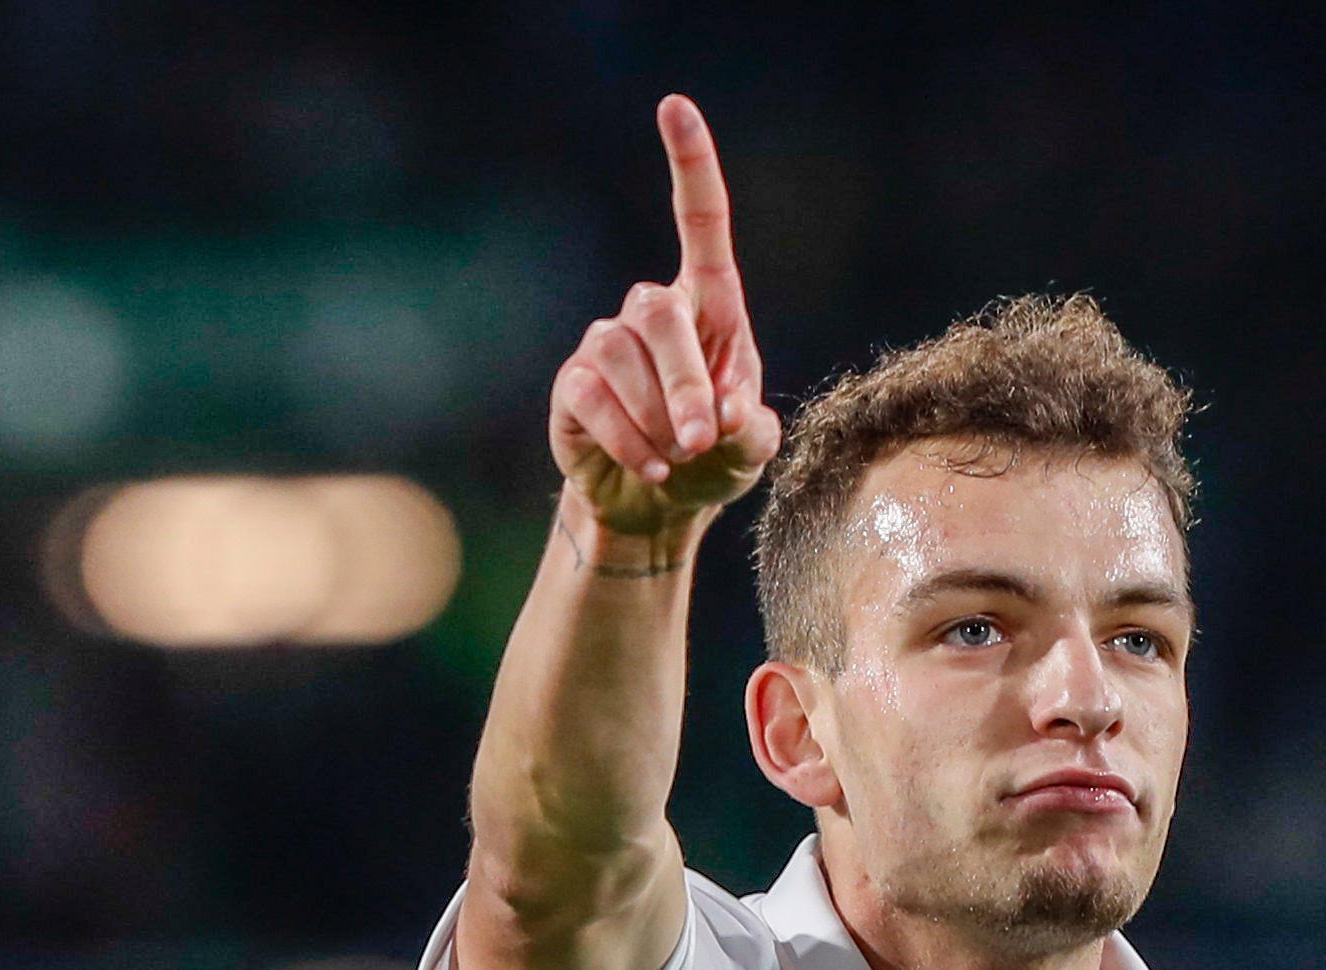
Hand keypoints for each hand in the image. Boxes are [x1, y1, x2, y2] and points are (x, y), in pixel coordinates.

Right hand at [551, 95, 778, 542]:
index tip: (674, 106)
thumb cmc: (713, 460)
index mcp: (709, 306)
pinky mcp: (574, 387)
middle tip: (701, 437)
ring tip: (677, 456)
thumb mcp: (750, 447)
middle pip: (661, 312)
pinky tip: (652, 467)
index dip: (689, 165)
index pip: (700, 222)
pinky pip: (594, 396)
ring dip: (656, 413)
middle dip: (685, 379)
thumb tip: (724, 413)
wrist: (656, 508)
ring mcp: (607, 345)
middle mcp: (654, 313)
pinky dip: (628, 438)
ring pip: (622, 353)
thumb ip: (751, 428)